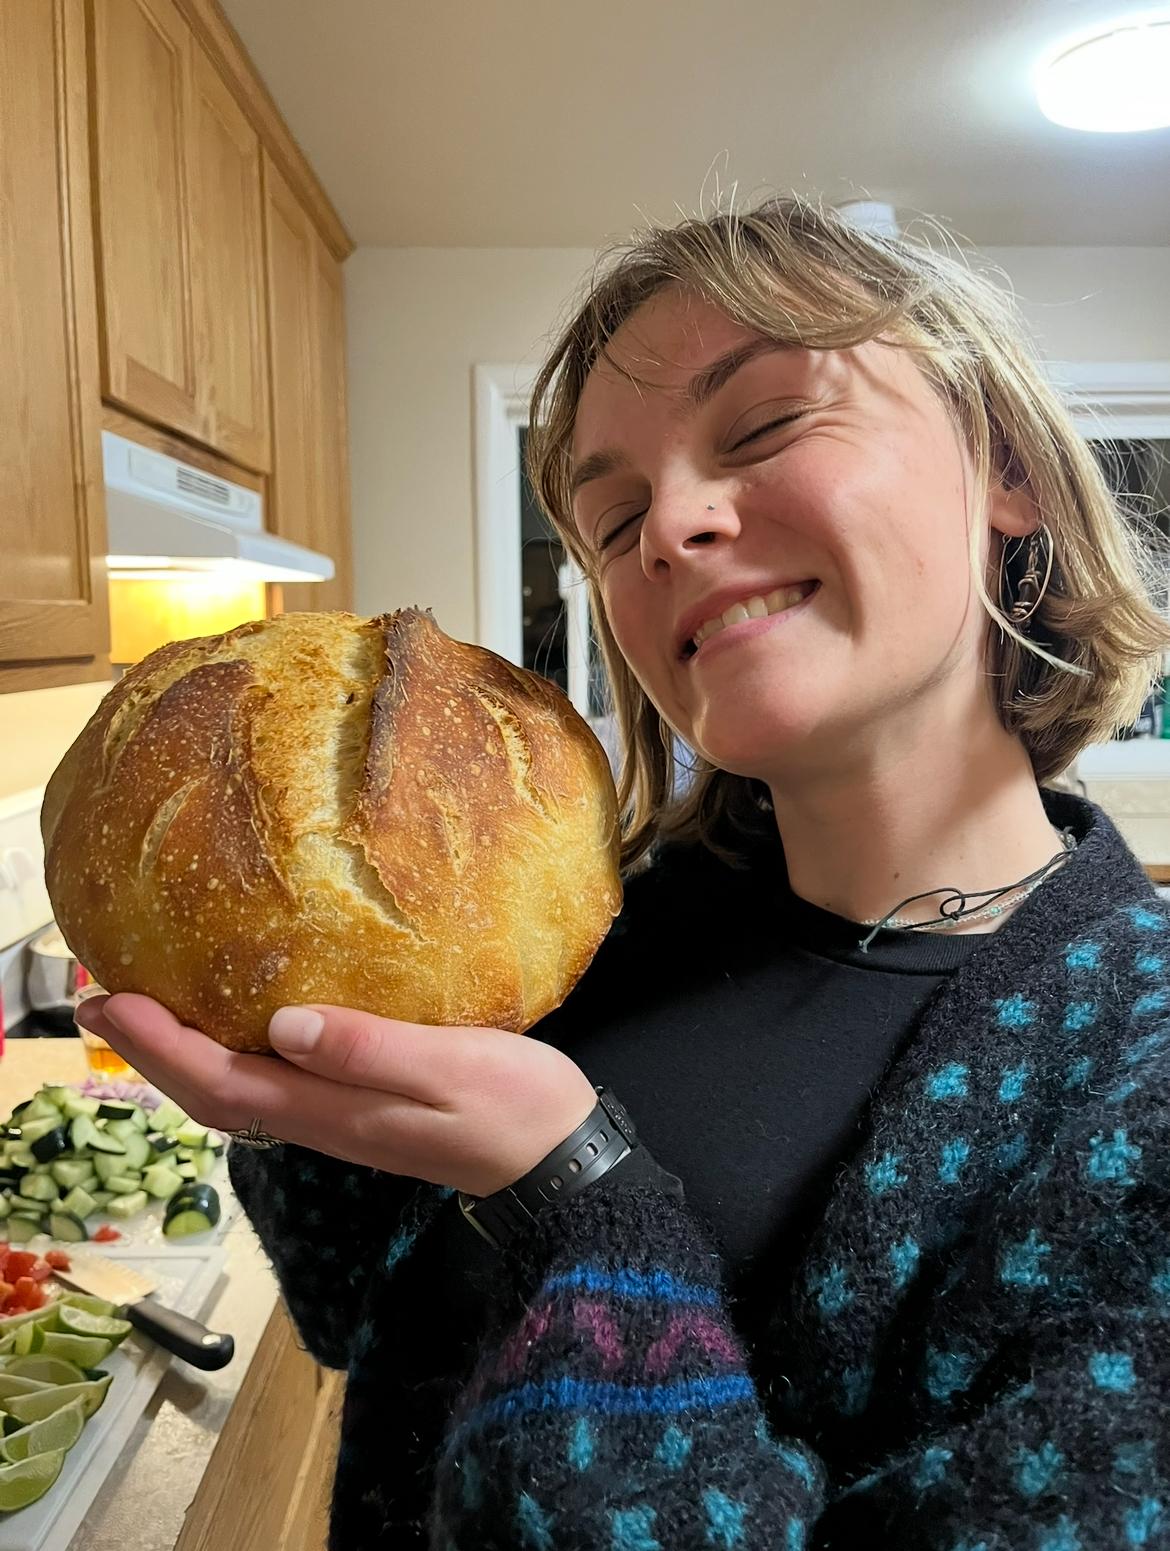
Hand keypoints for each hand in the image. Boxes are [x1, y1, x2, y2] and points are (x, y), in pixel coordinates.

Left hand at [74, 994, 599, 1197]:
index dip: (162, 1044)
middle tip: (102, 997)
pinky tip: (235, 1024)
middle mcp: (322, 1120)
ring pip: (238, 1091)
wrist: (560, 1161)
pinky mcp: (359, 1109)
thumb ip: (369, 1049)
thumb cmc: (514, 1106)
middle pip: (214, 1093)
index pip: (223, 1081)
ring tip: (150, 1006)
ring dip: (184, 1054)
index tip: (114, 998)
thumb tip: (283, 1026)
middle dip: (153, 1050)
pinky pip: (270, 1084)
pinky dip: (230, 1055)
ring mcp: (340, 1119)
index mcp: (334, 1110)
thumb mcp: (449, 1066)